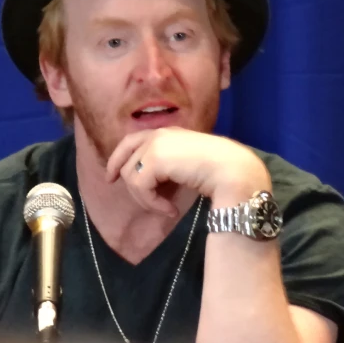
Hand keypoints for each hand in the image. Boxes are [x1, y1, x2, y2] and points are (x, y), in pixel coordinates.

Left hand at [105, 127, 270, 216]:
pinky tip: (169, 210)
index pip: (132, 140)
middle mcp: (158, 134)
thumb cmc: (217, 169)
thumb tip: (148, 179)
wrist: (231, 169)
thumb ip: (168, 164)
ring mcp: (154, 144)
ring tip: (166, 208)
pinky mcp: (154, 159)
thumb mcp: (187, 163)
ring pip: (131, 176)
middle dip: (121, 174)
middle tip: (117, 187)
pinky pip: (139, 186)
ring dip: (146, 198)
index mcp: (167, 132)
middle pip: (124, 154)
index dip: (118, 157)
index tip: (112, 175)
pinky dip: (152, 203)